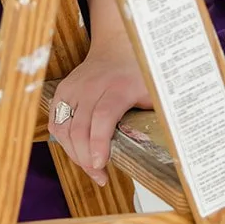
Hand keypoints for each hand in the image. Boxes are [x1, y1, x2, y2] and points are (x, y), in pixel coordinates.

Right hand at [48, 33, 152, 185]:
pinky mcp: (62, 92)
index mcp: (119, 86)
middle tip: (99, 175)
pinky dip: (63, 141)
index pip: (103, 116)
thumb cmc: (138, 73)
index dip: (98, 143)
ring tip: (89, 167)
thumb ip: (156, 117)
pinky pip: (55, 122)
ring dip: (74, 153)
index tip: (99, 165)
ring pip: (64, 128)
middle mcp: (92, 86)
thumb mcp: (154, 92)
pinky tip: (77, 151)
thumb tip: (169, 147)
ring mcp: (74, 88)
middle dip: (85, 158)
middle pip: (80, 127)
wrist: (117, 47)